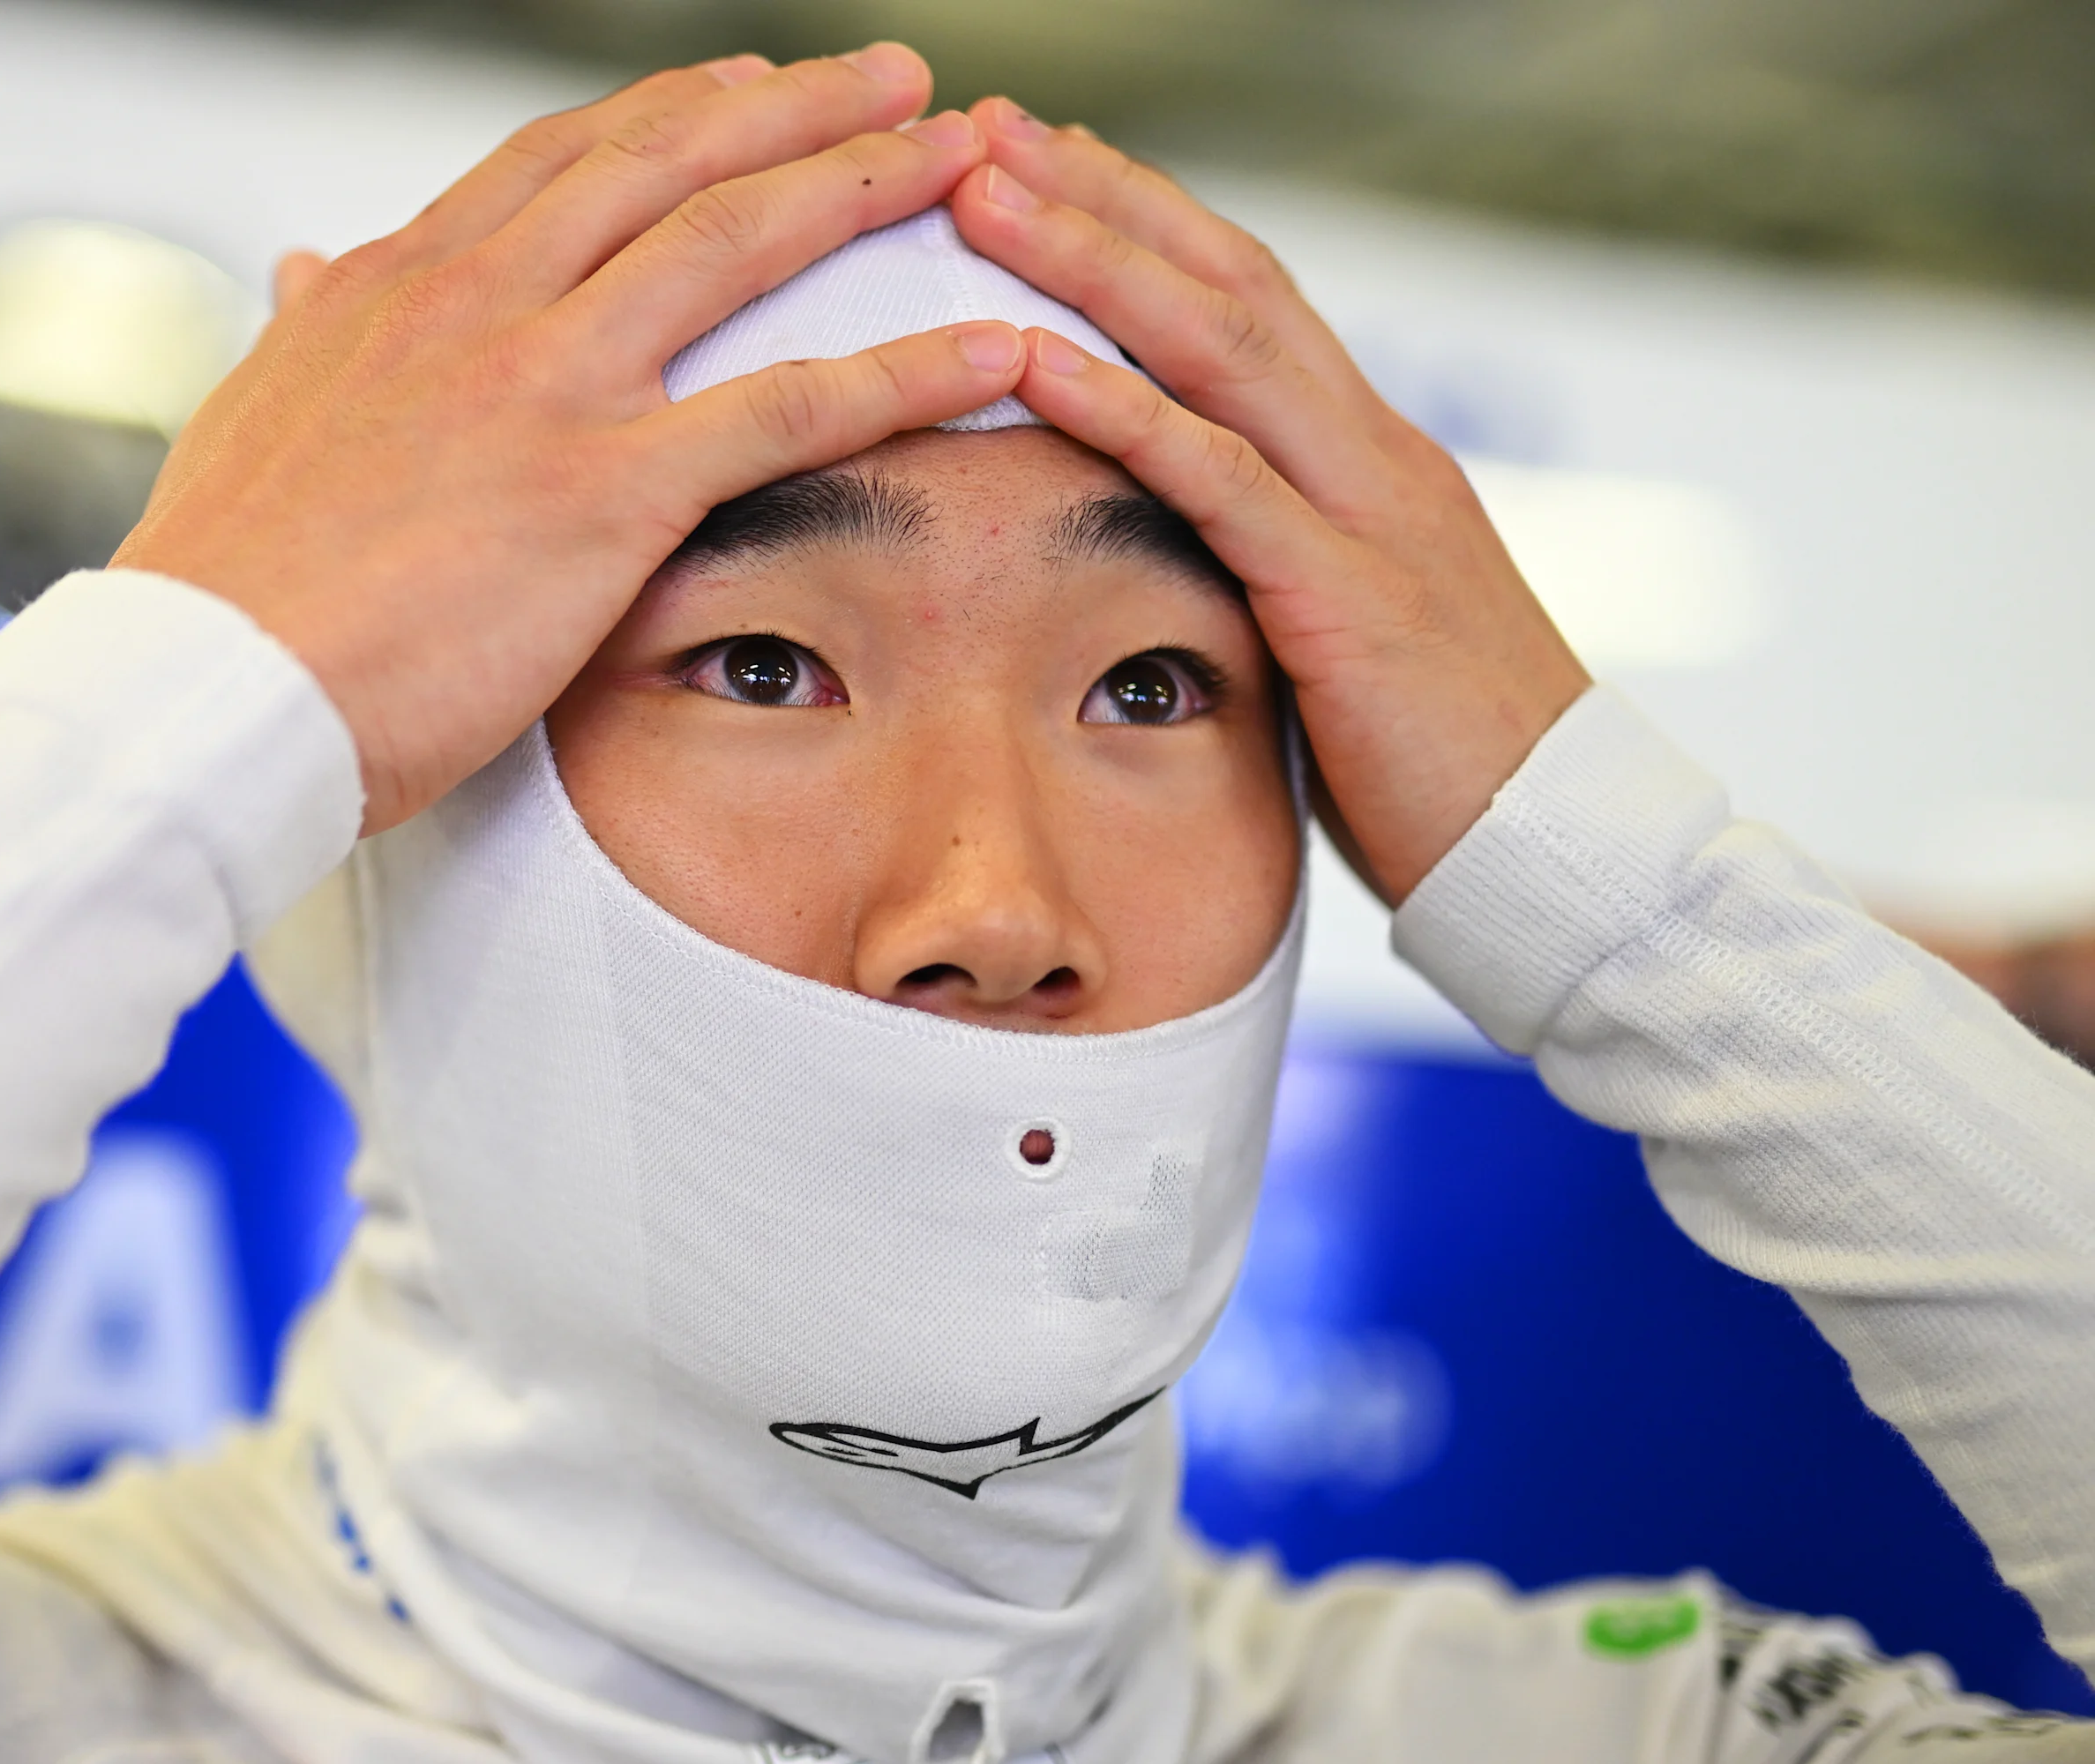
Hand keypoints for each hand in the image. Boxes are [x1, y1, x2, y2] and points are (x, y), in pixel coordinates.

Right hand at [116, 50, 1026, 833]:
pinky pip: (794, 407)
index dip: (668, 116)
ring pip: (737, 245)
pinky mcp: (605, 491)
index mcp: (393, 283)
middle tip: (892, 79)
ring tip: (969, 156)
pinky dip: (909, 369)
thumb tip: (302, 267)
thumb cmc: (222, 586)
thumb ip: (305, 332)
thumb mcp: (252, 417)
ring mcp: (548, 386)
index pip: (558, 161)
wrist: (204, 689)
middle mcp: (478, 302)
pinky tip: (997, 347)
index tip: (743, 91)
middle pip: (665, 162)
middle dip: (792, 107)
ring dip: (865, 185)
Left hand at [946, 102, 1593, 905]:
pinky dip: (1121, 409)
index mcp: (1376, 459)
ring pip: (1218, 345)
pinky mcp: (1345, 597)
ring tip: (985, 191)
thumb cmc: (1442, 765)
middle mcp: (1376, 455)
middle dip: (1105, 196)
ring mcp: (1368, 514)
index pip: (1254, 300)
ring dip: (1093, 259)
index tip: (1050, 160)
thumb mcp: (1353, 635)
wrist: (1561, 854)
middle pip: (1228, 280)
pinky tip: (1031, 359)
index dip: (1150, 220)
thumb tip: (1202, 553)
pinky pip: (1218, 479)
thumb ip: (1287, 567)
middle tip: (991, 126)